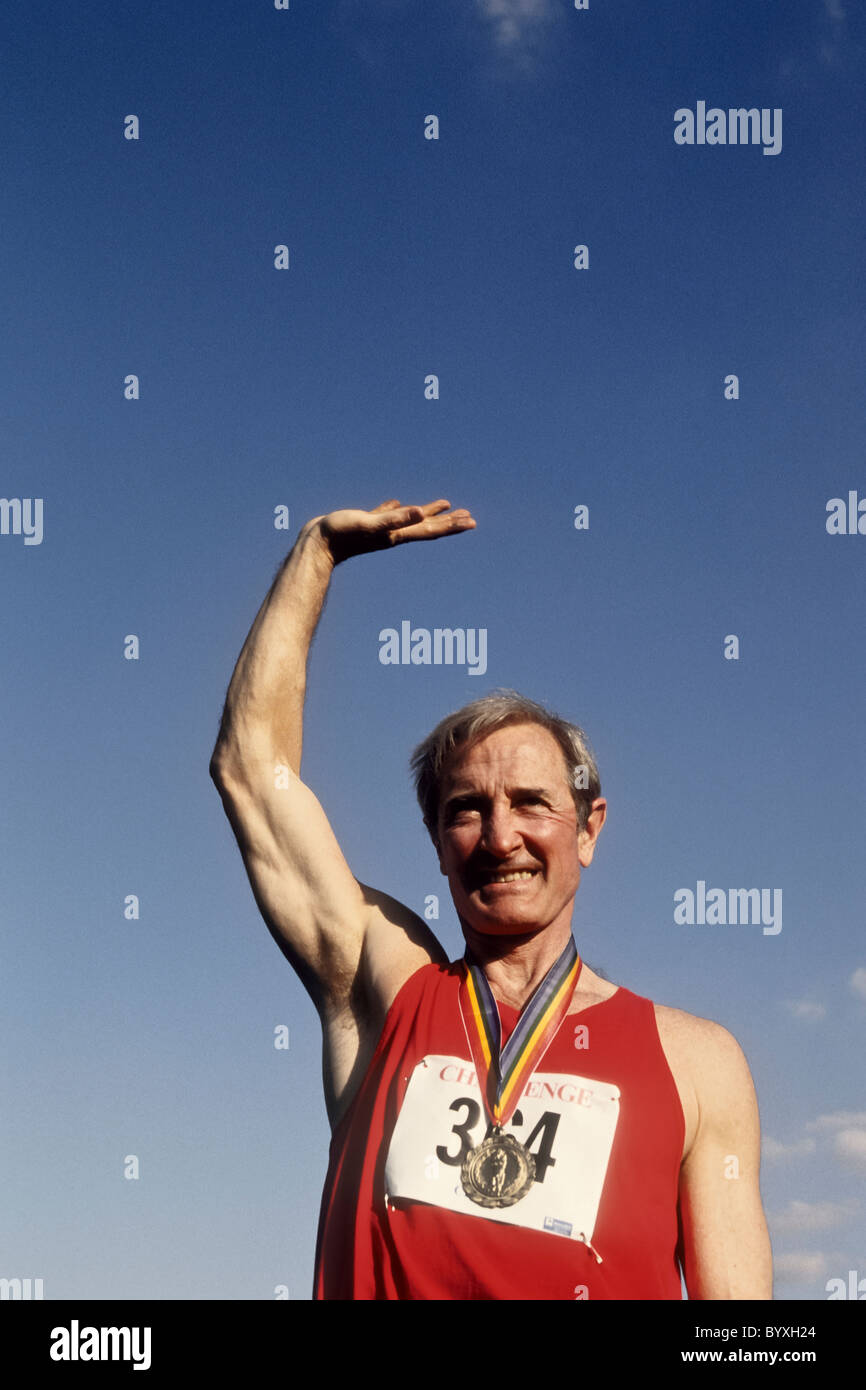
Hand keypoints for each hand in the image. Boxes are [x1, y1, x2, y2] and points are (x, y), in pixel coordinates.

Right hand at [313, 498, 475, 565]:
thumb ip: (394, 519)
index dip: (451, 525)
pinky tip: (397, 503)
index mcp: (397, 534)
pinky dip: (396, 510)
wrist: (316, 546)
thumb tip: (420, 512)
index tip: (471, 522)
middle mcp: (392, 533)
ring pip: (408, 520)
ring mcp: (380, 530)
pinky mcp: (365, 524)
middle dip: (449, 522)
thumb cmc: (341, 535)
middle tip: (470, 517)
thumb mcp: (370, 524)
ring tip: (444, 505)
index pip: (430, 529)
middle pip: (426, 527)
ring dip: (427, 513)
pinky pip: (386, 515)